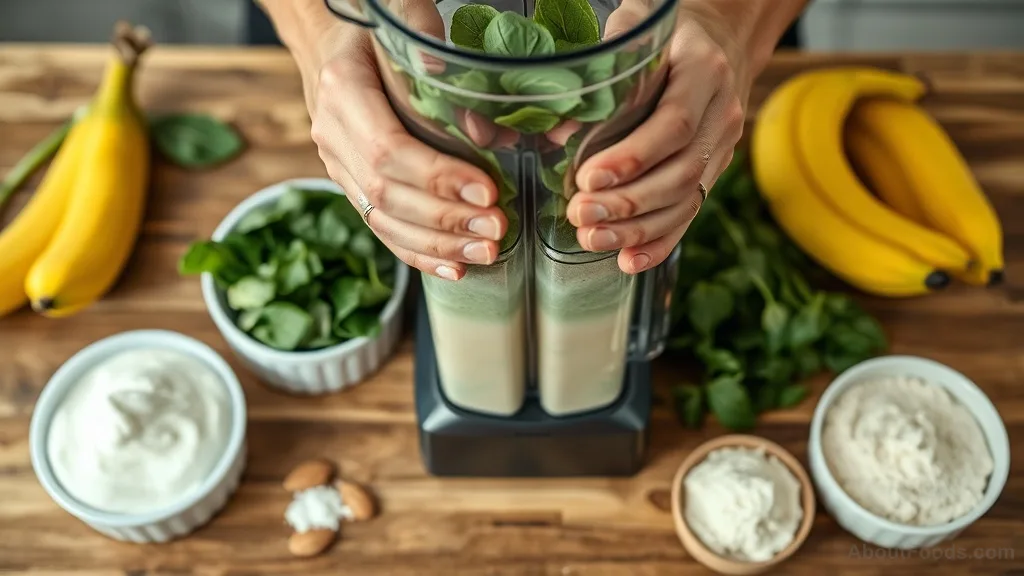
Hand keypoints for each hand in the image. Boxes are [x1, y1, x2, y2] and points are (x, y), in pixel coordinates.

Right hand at [300, 15, 507, 280]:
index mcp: (343, 90)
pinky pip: (380, 229)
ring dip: (438, 244)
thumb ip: (438, 56)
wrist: (328, 41)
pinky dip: (419, 253)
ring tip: (487, 252)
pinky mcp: (350, 186)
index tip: (488, 190)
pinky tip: (455, 268)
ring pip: (382, 220)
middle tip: (497, 228)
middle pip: (387, 194)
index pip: (388, 149)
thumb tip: (482, 129)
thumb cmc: (375, 30)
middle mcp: (332, 133)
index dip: (439, 177)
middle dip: (446, 219)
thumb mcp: (405, 18)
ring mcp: (337, 165)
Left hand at [567, 4, 750, 273]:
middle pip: (682, 171)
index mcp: (703, 70)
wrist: (719, 37)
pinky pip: (690, 213)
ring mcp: (723, 146)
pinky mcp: (714, 170)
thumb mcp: (634, 27)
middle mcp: (722, 111)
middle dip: (628, 201)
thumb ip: (600, 69)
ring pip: (687, 200)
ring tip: (593, 239)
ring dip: (638, 228)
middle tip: (580, 214)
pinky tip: (629, 260)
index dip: (632, 157)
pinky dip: (660, 242)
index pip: (674, 123)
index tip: (589, 177)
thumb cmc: (664, 32)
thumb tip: (558, 131)